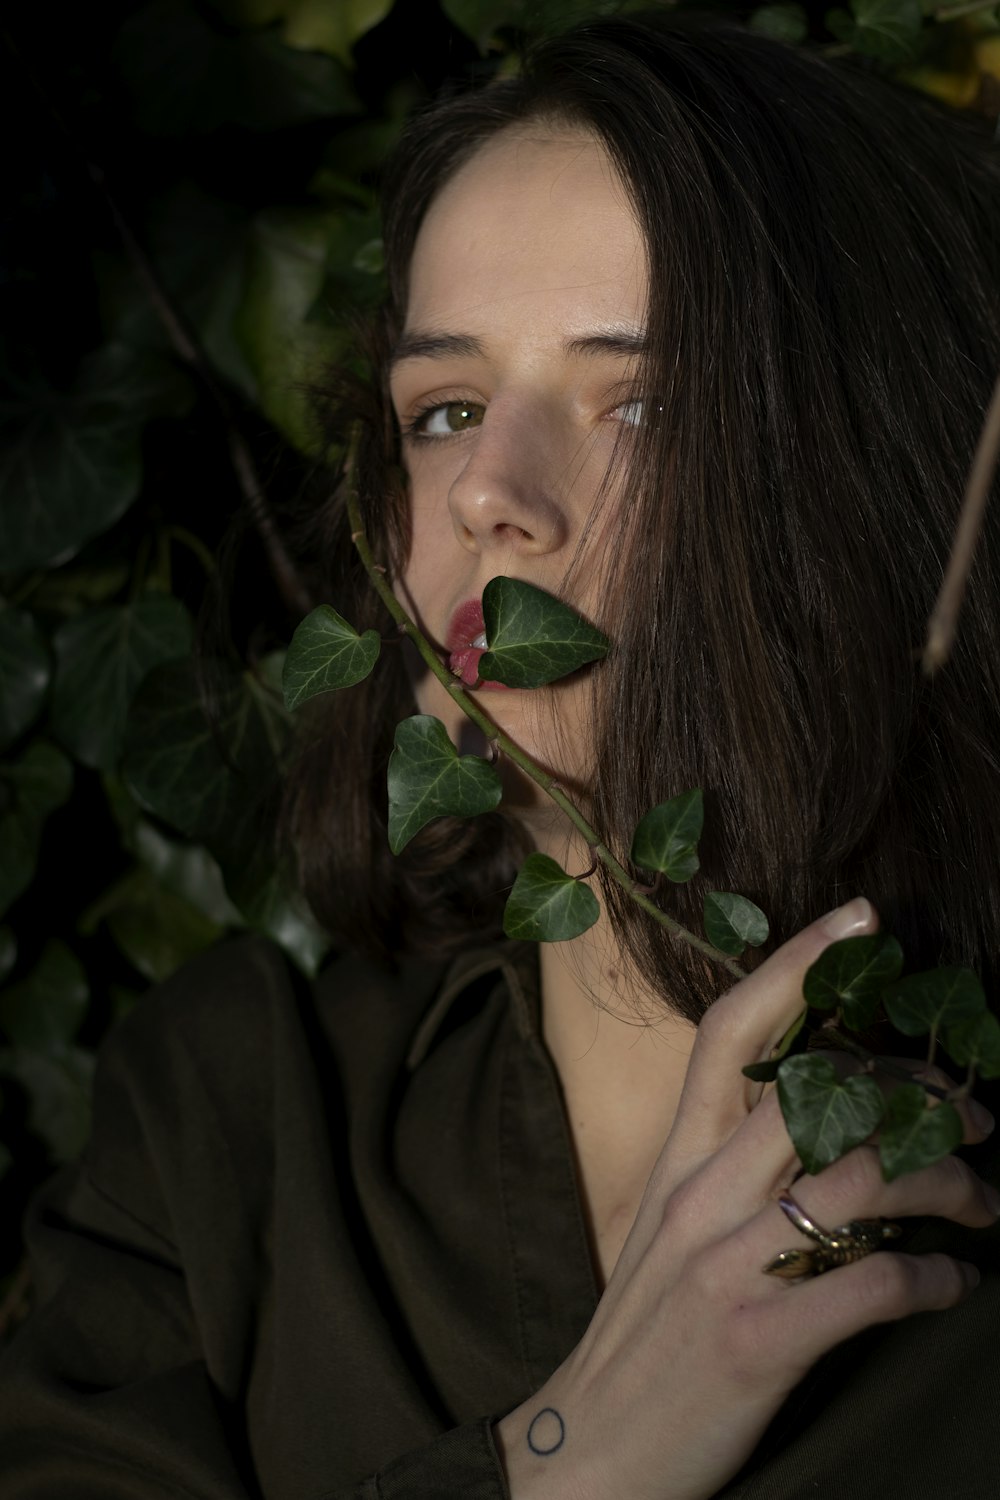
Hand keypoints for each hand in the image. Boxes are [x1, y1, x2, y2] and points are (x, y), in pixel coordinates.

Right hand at [494, 898, 996, 1499]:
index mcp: (677, 1163)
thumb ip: (728, 1175)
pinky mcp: (759, 1341)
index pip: (731, 1034)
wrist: (586, 1451)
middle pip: (819, 1094)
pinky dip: (935, 1278)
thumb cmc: (644, 1337)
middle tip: (977, 1110)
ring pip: (860, 1180)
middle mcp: (700, 1197)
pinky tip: (958, 1285)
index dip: (796, 968)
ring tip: (986, 1204)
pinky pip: (871, 1285)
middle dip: (916, 1091)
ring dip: (948, 1186)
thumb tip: (817, 1130)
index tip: (860, 919)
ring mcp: (727, 1266)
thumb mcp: (668, 1233)